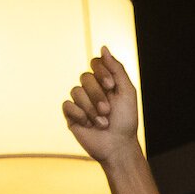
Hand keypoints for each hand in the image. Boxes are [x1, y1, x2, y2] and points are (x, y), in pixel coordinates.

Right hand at [61, 48, 142, 166]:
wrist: (118, 146)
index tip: (111, 86)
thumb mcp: (127, 92)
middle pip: (85, 77)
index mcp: (105, 82)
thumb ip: (117, 69)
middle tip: (108, 111)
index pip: (95, 63)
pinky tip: (88, 124)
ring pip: (76, 91)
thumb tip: (103, 47)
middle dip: (98, 95)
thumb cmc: (126, 121)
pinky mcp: (71, 114)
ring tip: (103, 123)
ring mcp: (80, 101)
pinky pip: (67, 104)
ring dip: (91, 109)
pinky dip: (80, 114)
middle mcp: (91, 89)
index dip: (101, 72)